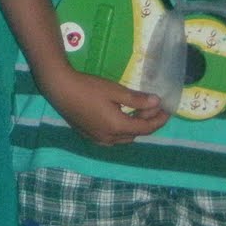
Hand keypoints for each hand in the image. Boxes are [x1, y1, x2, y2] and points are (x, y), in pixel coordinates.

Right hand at [36, 64, 167, 144]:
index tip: (167, 110)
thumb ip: (137, 99)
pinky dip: (120, 130)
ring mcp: (97, 138)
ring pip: (123, 138)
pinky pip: (110, 138)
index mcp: (118, 127)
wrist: (59, 88)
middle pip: (135, 134)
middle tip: (150, 107)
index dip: (159, 120)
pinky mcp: (87, 134)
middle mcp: (109, 137)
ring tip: (135, 112)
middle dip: (146, 122)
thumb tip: (157, 102)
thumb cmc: (88, 87)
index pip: (146, 128)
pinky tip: (117, 118)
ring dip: (133, 128)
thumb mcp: (115, 90)